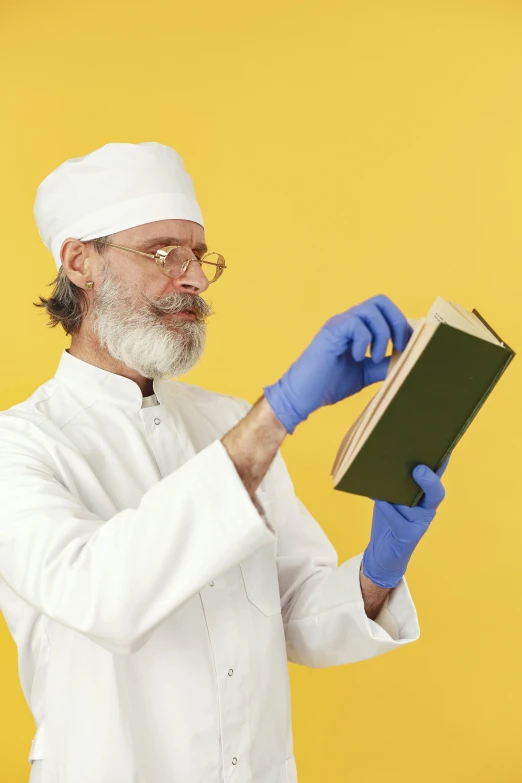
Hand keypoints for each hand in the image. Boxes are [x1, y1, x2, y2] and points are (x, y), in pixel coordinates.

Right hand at [263, 294, 412, 433]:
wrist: (303, 396)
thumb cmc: (329, 384)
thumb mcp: (366, 373)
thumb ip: (384, 365)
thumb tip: (409, 360)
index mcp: (357, 328)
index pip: (385, 309)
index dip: (401, 324)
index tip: (406, 346)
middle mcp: (347, 321)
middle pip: (381, 300)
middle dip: (397, 323)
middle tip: (398, 347)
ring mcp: (338, 324)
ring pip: (372, 311)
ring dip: (381, 335)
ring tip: (373, 358)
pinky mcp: (330, 332)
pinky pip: (356, 324)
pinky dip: (364, 342)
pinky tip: (356, 358)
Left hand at [361, 455, 450, 588]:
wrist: (383, 552)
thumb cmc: (389, 517)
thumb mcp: (392, 495)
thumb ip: (395, 480)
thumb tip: (387, 456)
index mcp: (425, 496)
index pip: (436, 476)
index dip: (442, 463)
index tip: (444, 448)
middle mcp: (427, 509)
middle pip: (436, 493)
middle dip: (429, 480)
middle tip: (419, 468)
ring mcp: (419, 524)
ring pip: (415, 507)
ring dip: (401, 495)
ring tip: (389, 480)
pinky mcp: (408, 537)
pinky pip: (398, 521)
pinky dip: (388, 509)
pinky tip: (379, 500)